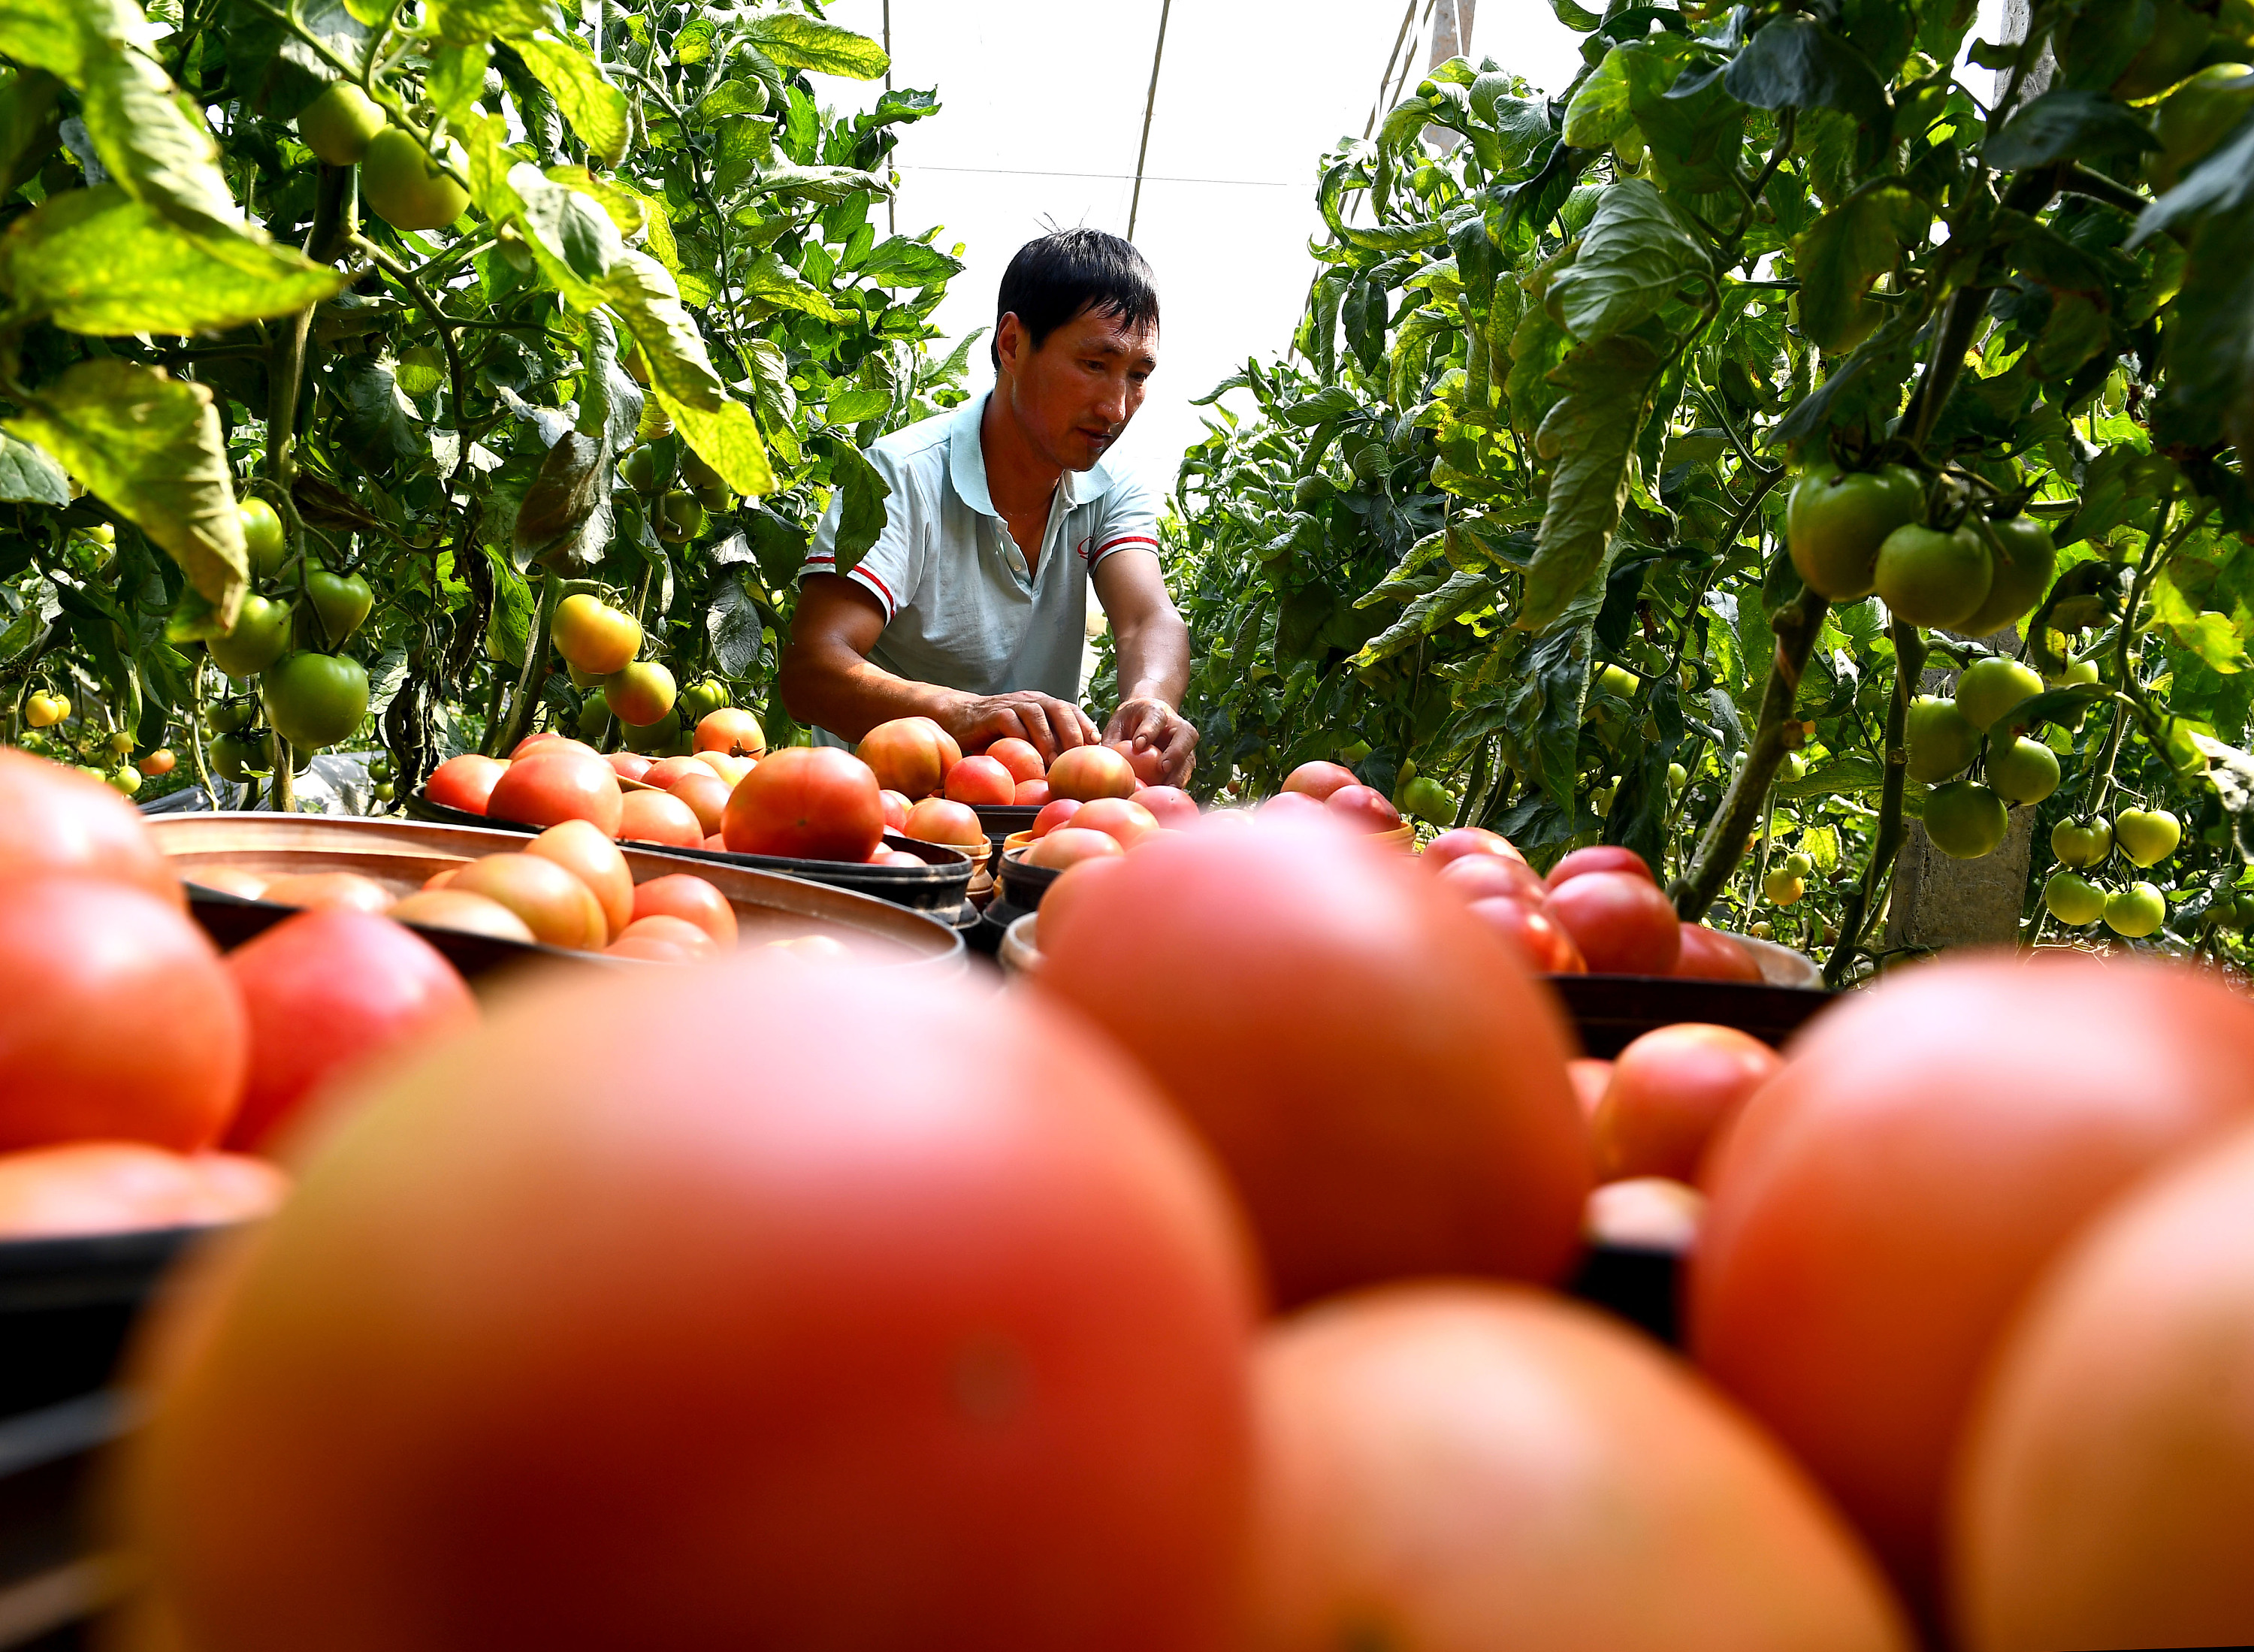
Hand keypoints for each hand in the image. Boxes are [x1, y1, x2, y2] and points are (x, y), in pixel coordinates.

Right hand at [945, 691, 1099, 766]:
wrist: (959, 718)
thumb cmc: (997, 734)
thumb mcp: (1025, 737)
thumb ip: (1045, 745)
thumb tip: (1072, 770)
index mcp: (1042, 704)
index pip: (1070, 709)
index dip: (1085, 724)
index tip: (1097, 743)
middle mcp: (1031, 701)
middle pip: (1058, 708)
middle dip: (1072, 731)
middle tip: (1077, 756)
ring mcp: (1011, 705)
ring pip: (1037, 714)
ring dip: (1048, 738)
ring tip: (1055, 762)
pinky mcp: (993, 714)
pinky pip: (1011, 723)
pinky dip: (1021, 740)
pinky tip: (1027, 758)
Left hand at [1104, 697, 1198, 786]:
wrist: (1149, 718)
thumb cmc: (1129, 722)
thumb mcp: (1117, 725)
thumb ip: (1111, 741)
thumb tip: (1100, 763)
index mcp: (1156, 712)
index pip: (1155, 719)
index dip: (1148, 731)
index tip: (1138, 744)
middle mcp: (1176, 726)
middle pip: (1185, 737)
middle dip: (1176, 752)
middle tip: (1164, 767)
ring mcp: (1185, 745)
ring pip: (1189, 758)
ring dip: (1181, 774)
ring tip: (1169, 789)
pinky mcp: (1186, 761)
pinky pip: (1185, 774)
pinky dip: (1177, 785)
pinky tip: (1166, 797)